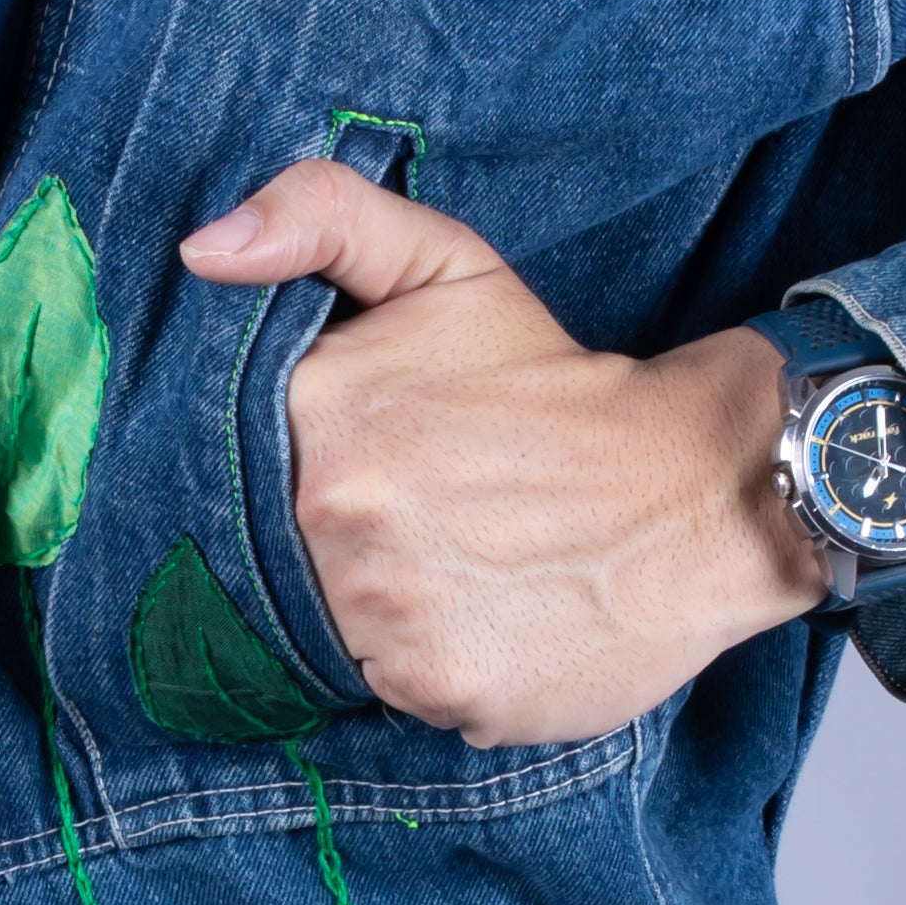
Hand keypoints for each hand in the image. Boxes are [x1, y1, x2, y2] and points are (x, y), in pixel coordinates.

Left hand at [180, 159, 823, 747]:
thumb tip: (203, 251)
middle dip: (334, 541)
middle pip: (270, 554)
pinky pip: (386, 686)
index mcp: (319, 405)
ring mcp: (381, 606)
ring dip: (374, 607)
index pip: (232, 466)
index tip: (359, 466)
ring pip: (324, 626)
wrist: (702, 488)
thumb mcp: (446, 265)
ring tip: (453, 568)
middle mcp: (334, 510)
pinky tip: (482, 619)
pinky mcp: (434, 686)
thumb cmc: (557, 383)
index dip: (286, 471)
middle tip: (423, 519)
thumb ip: (320, 217)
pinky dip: (426, 663)